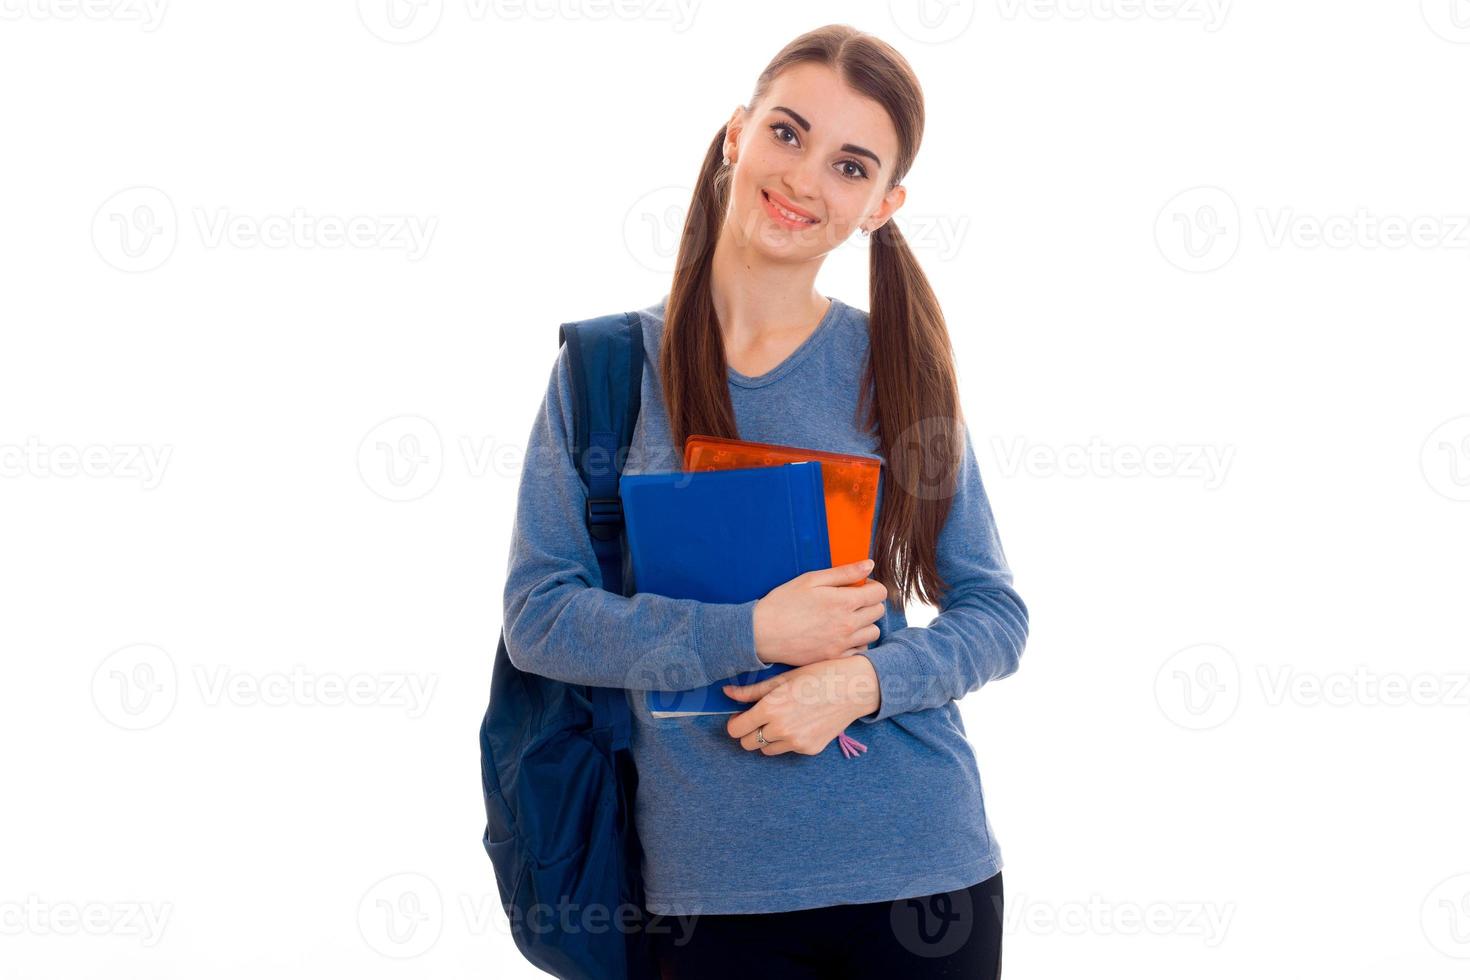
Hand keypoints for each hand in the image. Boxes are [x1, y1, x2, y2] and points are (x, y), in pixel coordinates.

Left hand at [722, 656, 880, 755]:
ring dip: (767, 738)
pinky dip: (787, 740)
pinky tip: (800, 723)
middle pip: (747, 743)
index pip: (735, 729)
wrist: (853, 688)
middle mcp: (781, 729)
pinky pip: (787, 750)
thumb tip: (726, 693)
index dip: (736, 722)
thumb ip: (751, 691)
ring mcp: (796, 742)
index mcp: (770, 708)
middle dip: (749, 732)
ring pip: (765, 750)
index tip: (742, 716)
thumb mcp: (782, 679)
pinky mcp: (809, 749)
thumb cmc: (818, 676)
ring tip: (781, 719)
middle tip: (760, 718)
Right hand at [752, 559, 886, 666]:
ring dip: (866, 624)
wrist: (762, 633)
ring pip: (873, 633)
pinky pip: (860, 651)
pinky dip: (856, 642)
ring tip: (848, 618)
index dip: (872, 586)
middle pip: (878, 612)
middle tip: (852, 600)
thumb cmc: (783, 602)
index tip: (860, 586)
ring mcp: (842, 643)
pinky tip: (841, 635)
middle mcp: (848, 624)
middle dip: (870, 603)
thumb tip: (869, 565)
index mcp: (844, 601)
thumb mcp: (812, 579)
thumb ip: (844, 572)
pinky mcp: (834, 657)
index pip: (879, 593)